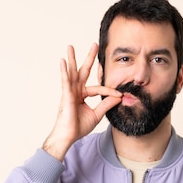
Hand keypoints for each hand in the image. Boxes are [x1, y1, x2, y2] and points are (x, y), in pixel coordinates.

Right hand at [42, 43, 121, 160]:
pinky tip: (63, 61)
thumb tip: (119, 97)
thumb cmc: (78, 127)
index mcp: (82, 95)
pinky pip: (65, 81)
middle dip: (89, 58)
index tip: (119, 94)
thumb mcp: (96, 114)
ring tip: (70, 46)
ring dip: (72, 59)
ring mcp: (69, 92)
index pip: (98, 87)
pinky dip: (64, 71)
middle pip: (83, 71)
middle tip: (95, 45)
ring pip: (72, 73)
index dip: (109, 90)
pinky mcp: (66, 96)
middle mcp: (75, 91)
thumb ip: (106, 104)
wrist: (68, 137)